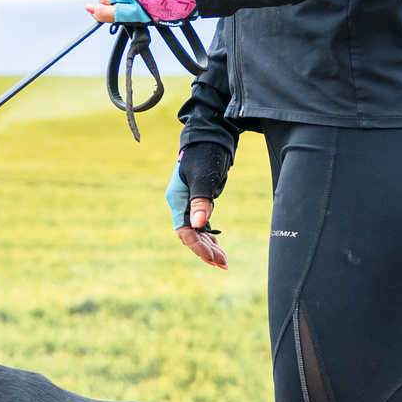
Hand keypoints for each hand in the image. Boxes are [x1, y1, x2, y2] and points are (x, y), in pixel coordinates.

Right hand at [165, 148, 229, 269]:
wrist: (212, 137)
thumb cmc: (206, 154)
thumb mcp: (203, 177)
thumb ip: (200, 200)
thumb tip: (198, 225)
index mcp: (177, 200)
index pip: (184, 230)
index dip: (197, 246)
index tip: (213, 257)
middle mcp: (182, 204)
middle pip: (190, 235)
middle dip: (205, 251)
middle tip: (224, 264)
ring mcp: (191, 204)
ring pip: (198, 233)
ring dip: (209, 247)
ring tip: (224, 262)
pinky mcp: (201, 202)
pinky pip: (203, 226)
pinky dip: (211, 238)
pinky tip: (219, 248)